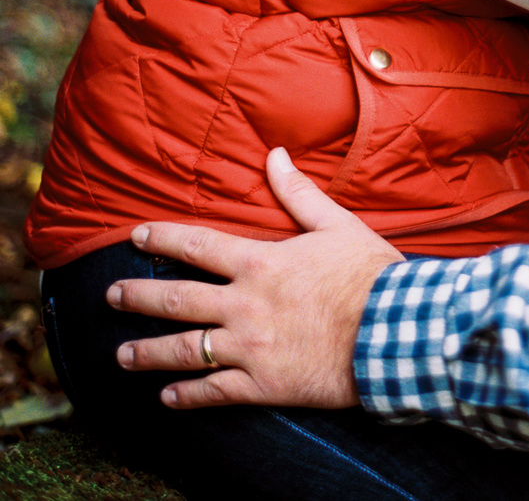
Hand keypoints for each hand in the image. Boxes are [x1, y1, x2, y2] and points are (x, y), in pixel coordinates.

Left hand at [107, 147, 403, 409]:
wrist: (393, 330)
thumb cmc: (369, 274)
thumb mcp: (335, 223)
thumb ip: (298, 192)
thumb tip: (274, 155)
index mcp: (260, 262)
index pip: (198, 245)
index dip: (163, 238)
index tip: (135, 235)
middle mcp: (245, 305)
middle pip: (176, 300)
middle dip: (138, 296)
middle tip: (110, 295)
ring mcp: (250, 348)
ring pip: (184, 351)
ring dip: (148, 353)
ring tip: (121, 356)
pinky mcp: (263, 384)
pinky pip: (214, 392)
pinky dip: (187, 396)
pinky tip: (167, 398)